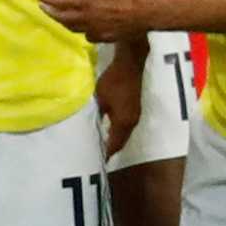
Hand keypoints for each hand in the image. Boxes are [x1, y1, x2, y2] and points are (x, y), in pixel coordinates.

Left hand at [38, 0, 162, 43]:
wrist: (150, 11)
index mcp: (86, 1)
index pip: (60, 1)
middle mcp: (87, 17)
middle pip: (62, 17)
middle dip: (50, 12)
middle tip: (43, 7)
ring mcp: (96, 29)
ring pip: (73, 28)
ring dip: (63, 22)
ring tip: (59, 17)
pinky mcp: (106, 36)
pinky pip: (88, 36)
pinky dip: (81, 31)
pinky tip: (84, 29)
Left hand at [93, 39, 144, 159]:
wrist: (130, 64)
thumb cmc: (114, 81)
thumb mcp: (100, 98)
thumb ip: (96, 114)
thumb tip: (90, 126)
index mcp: (123, 122)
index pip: (113, 144)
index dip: (105, 153)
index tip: (96, 161)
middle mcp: (131, 122)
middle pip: (120, 142)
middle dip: (110, 149)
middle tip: (97, 155)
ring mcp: (135, 115)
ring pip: (124, 134)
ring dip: (114, 140)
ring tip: (101, 145)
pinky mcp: (134, 109)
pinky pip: (125, 126)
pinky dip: (117, 132)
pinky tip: (108, 130)